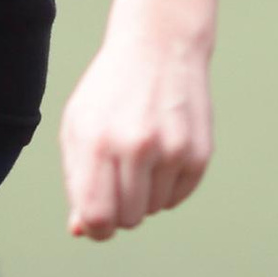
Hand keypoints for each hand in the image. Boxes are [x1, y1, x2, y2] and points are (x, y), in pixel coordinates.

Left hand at [58, 28, 212, 241]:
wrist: (160, 46)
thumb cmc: (110, 91)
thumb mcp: (79, 126)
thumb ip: (77, 180)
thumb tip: (84, 230)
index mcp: (97, 141)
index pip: (97, 215)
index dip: (95, 227)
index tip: (95, 219)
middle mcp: (137, 147)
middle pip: (127, 219)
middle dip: (119, 209)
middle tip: (117, 178)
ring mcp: (173, 150)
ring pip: (153, 210)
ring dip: (144, 195)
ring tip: (139, 156)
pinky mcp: (200, 153)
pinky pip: (178, 198)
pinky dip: (167, 186)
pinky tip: (161, 153)